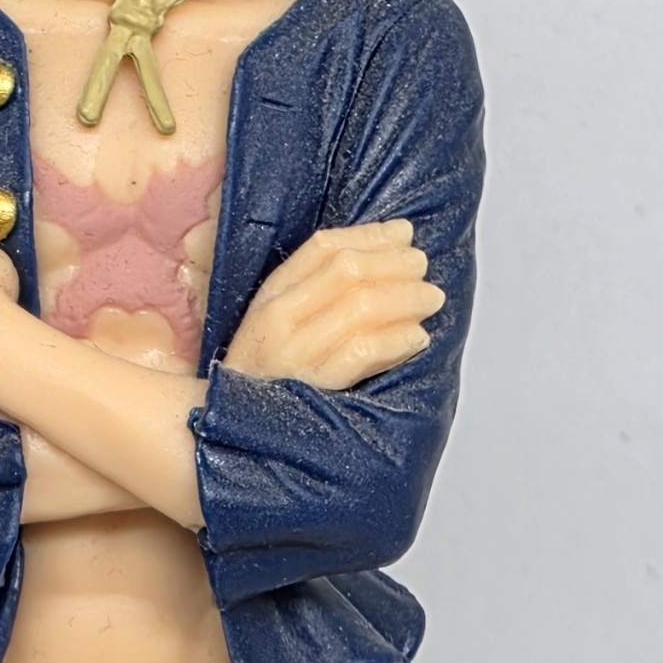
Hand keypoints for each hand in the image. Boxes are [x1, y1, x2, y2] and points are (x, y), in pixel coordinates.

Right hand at [219, 221, 439, 390]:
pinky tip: (417, 338)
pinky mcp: (314, 388)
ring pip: (359, 308)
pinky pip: (362, 354)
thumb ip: (315, 289)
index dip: (369, 236)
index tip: (403, 233)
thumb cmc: (265, 372)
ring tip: (430, 299)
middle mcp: (280, 320)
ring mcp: (296, 355)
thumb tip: (382, 251)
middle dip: (394, 264)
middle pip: (347, 273)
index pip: (323, 248)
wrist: (232, 429)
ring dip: (404, 299)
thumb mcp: (277, 322)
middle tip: (422, 266)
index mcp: (271, 296)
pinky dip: (395, 341)